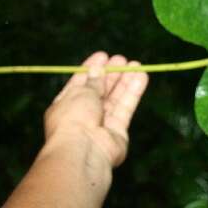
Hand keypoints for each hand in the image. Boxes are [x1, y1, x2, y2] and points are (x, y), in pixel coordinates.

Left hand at [44, 51, 148, 167]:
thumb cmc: (74, 119)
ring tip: (136, 64)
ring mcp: (100, 124)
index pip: (80, 83)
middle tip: (122, 59)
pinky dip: (133, 92)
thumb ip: (93, 81)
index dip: (91, 68)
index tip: (103, 56)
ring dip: (125, 81)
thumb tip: (98, 70)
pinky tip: (141, 77)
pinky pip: (126, 108)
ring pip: (115, 98)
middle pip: (100, 90)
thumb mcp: (81, 93)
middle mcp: (82, 115)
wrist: (82, 152)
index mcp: (65, 105)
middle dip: (111, 74)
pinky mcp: (117, 132)